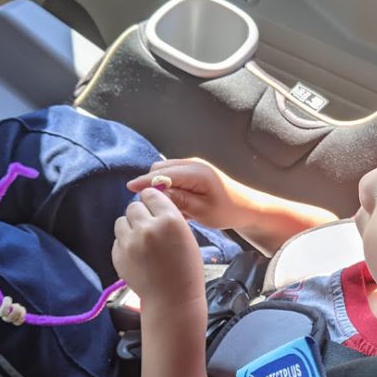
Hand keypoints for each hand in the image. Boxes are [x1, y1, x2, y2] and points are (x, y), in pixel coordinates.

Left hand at [111, 188, 203, 306]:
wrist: (173, 299)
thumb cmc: (186, 268)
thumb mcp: (186, 236)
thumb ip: (169, 217)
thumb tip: (151, 202)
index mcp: (169, 220)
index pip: (150, 194)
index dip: (152, 201)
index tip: (155, 209)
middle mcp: (147, 228)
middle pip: (133, 207)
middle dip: (140, 215)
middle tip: (149, 229)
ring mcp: (130, 242)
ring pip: (121, 221)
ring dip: (129, 228)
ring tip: (141, 242)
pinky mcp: (118, 255)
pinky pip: (117, 239)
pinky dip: (125, 244)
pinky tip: (137, 256)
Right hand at [127, 158, 257, 230]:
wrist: (246, 208)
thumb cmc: (227, 211)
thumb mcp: (202, 211)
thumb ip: (179, 201)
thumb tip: (155, 193)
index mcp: (196, 172)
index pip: (163, 173)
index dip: (145, 182)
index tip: (129, 189)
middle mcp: (192, 164)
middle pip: (160, 169)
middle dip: (152, 185)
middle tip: (154, 207)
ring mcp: (192, 166)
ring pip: (164, 172)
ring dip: (160, 187)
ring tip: (168, 208)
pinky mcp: (192, 172)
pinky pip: (172, 177)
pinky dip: (169, 188)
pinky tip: (177, 205)